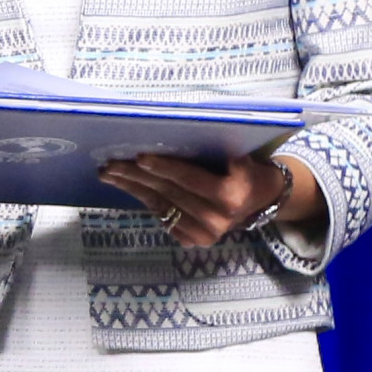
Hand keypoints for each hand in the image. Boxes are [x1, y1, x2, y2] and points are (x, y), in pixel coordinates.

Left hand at [100, 153, 321, 247]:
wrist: (262, 201)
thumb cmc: (247, 171)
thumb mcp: (241, 157)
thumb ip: (217, 149)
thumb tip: (178, 131)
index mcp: (229, 197)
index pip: (189, 180)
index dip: (164, 168)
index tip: (139, 157)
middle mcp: (216, 221)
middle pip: (168, 192)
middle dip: (136, 176)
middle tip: (110, 163)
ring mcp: (204, 235)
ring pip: (160, 205)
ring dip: (131, 188)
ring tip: (108, 173)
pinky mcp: (193, 241)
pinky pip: (161, 216)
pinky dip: (142, 199)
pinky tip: (125, 185)